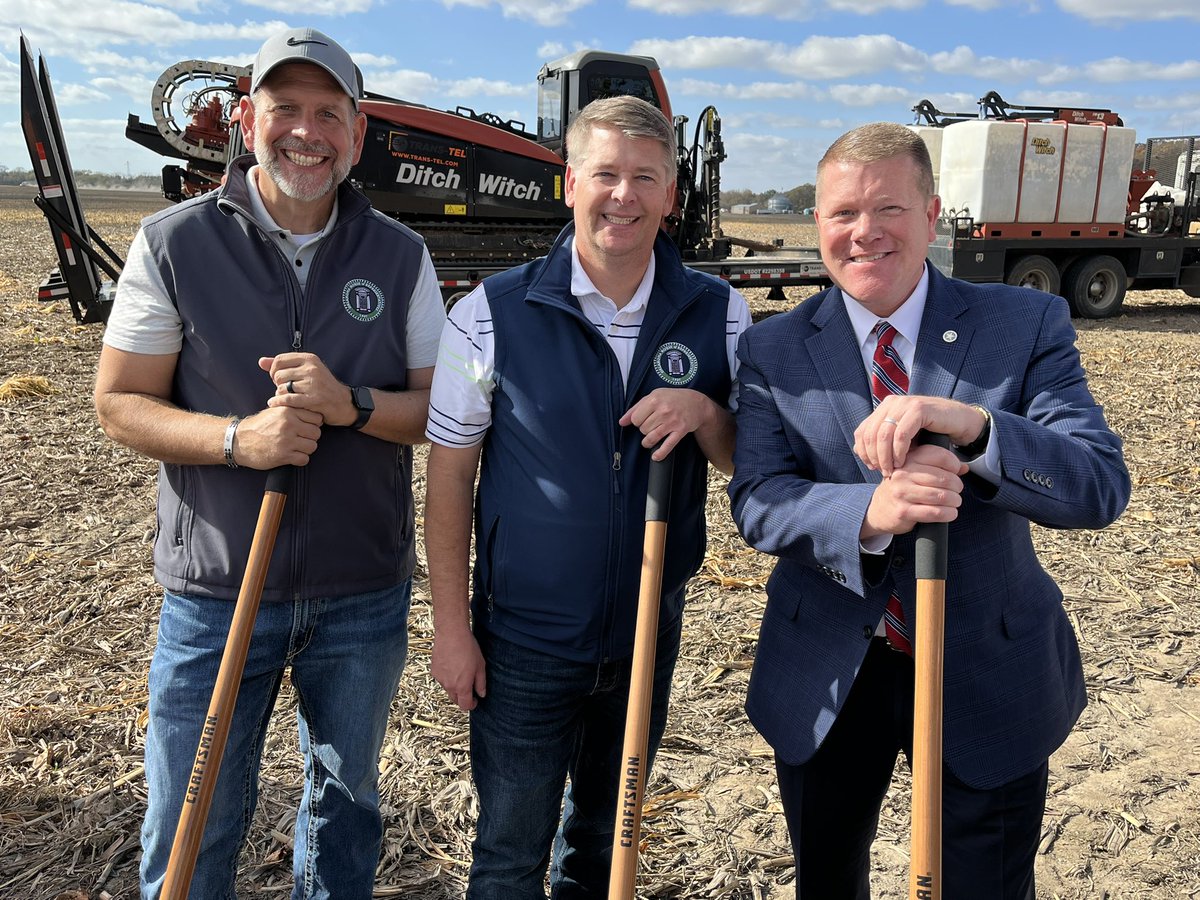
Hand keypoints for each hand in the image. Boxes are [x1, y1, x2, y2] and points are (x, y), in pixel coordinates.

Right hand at [233, 406, 322, 467]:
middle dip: (311, 437)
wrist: (239, 441)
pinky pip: (304, 459)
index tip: (306, 428)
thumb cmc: (258, 426)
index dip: (314, 424)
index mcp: (288, 411)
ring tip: (297, 448)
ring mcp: (286, 440)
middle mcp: (289, 424)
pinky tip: (293, 456)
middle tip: (302, 439)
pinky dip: (300, 459)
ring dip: (306, 449)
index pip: (317, 417)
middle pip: (316, 433)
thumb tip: (312, 408)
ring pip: (312, 446)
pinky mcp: (283, 455)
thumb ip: (292, 408)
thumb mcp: (274, 410)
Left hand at [260, 353, 356, 426]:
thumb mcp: (306, 371)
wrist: (345, 404)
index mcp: (310, 359)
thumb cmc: (323, 387)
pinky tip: (274, 403)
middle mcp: (312, 369)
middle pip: (279, 374)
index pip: (279, 360)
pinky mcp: (314, 399)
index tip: (278, 379)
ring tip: (286, 397)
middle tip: (284, 390)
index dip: (273, 371)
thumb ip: (283, 365)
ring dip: (280, 395)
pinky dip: (278, 402)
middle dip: (277, 384)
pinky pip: (287, 399)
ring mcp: (314, 384)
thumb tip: (261, 361)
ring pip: (282, 388)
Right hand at [431, 626, 486, 710]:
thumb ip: (481, 683)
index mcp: (462, 686)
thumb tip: (482, 694)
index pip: (465, 705)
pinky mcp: (434, 671)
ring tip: (460, 670)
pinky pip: (442, 679)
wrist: (451, 633)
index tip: (475, 700)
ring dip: (454, 685)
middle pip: (455, 699)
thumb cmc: (467, 648)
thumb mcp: (480, 666)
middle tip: (469, 686)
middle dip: (463, 697)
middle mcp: (449, 685)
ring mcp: (440, 679)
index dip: (472, 705)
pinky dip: (447, 676)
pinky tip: (452, 664)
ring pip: (448, 689)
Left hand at [619, 388, 716, 460]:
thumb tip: (622, 422)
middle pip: (643, 429)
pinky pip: (667, 445)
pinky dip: (660, 453)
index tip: (643, 420)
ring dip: (648, 442)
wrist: (696, 403)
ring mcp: (672, 421)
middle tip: (651, 427)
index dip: (637, 422)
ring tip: (649, 440)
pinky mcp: (680, 430)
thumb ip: (636, 408)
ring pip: (651, 438)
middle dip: (645, 430)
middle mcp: (663, 410)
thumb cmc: (672, 398)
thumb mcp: (653, 396)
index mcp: (654, 399)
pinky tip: (655, 456)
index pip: (636, 419)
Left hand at [855, 395, 987, 475]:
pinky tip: (902, 461)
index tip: (872, 467)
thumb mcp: (902, 438)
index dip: (863, 452)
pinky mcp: (919, 409)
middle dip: (874, 457)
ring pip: (884, 434)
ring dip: (885, 456)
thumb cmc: (930, 432)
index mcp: (884, 408)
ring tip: (892, 469)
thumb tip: (858, 452)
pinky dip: (899, 451)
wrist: (959, 421)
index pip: (862, 431)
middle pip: (871, 434)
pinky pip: (901, 434)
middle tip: (883, 471)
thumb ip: (882, 442)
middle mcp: (891, 403)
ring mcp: (905, 404)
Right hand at [861, 443, 966, 539]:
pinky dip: (948, 514)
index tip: (956, 472)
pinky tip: (950, 513)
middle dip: (957, 486)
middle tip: (957, 490)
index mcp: (908, 459)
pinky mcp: (904, 511)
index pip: (939, 456)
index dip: (954, 464)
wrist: (879, 509)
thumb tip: (964, 467)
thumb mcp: (916, 471)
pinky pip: (934, 513)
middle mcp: (903, 474)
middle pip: (944, 478)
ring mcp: (902, 493)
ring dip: (954, 501)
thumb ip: (939, 466)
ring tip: (954, 501)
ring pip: (941, 496)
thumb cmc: (902, 488)